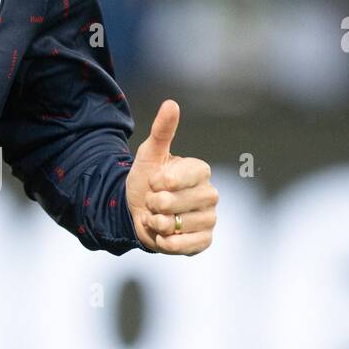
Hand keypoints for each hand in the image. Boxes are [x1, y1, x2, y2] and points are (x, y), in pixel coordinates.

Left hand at [125, 99, 217, 254]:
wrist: (138, 211)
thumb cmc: (146, 179)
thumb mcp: (149, 154)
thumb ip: (162, 131)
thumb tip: (171, 103)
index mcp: (201, 170)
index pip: (177, 178)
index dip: (158, 182)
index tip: (154, 182)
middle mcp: (210, 194)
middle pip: (174, 203)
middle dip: (154, 204)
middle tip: (153, 201)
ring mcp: (209, 218)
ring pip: (177, 225)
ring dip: (157, 223)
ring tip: (157, 217)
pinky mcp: (204, 240)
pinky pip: (186, 245)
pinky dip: (167, 242)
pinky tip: (163, 235)